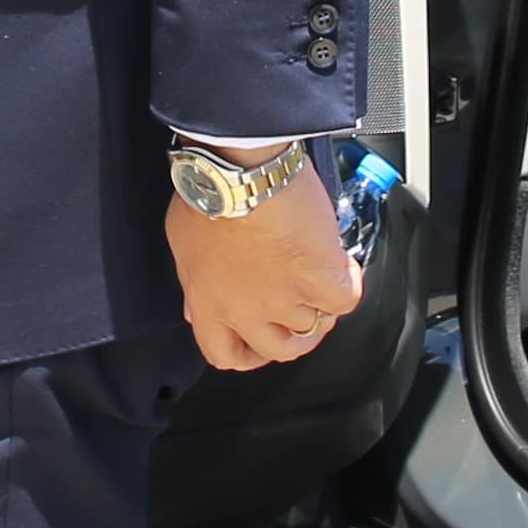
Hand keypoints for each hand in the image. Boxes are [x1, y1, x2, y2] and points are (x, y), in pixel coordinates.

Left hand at [167, 159, 358, 371]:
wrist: (242, 172)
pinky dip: (346, 282)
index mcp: (209, 304)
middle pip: (279, 350)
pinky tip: (338, 262)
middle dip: (292, 335)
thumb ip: (195, 282)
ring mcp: (286, 300)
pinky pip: (344, 301)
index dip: (247, 354)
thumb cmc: (208, 194)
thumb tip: (195, 302)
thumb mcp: (181, 243)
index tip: (257, 344)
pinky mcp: (320, 281)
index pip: (225, 355)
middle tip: (300, 310)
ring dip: (319, 303)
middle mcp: (247, 312)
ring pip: (314, 325)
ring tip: (318, 273)